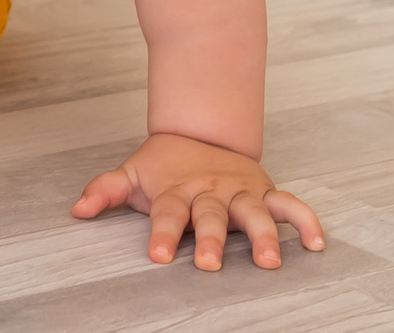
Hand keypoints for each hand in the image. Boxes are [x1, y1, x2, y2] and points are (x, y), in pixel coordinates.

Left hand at [72, 133, 325, 270]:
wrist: (199, 129)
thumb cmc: (164, 165)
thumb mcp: (132, 173)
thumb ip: (106, 191)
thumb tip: (76, 209)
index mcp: (177, 190)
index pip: (167, 214)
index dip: (162, 235)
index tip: (158, 257)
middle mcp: (210, 192)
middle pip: (211, 216)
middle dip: (211, 239)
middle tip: (210, 264)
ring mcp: (240, 191)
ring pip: (254, 212)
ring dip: (264, 235)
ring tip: (269, 261)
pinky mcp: (264, 190)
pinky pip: (289, 205)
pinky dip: (305, 221)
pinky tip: (317, 244)